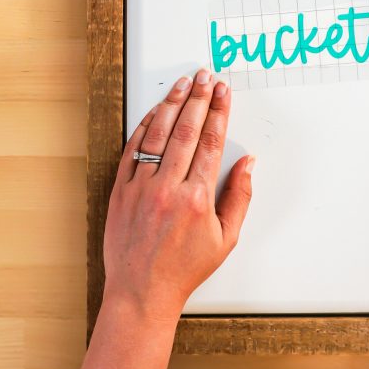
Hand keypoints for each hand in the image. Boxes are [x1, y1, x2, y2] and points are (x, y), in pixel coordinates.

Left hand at [102, 69, 253, 323]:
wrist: (141, 292)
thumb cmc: (184, 269)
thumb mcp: (225, 239)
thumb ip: (239, 197)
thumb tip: (248, 164)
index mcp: (196, 198)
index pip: (211, 142)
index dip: (220, 112)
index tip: (224, 92)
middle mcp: (168, 187)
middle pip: (186, 130)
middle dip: (199, 98)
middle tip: (206, 77)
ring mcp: (141, 186)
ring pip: (157, 134)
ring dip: (172, 104)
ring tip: (182, 84)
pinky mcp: (120, 190)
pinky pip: (132, 149)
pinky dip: (143, 127)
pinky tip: (153, 112)